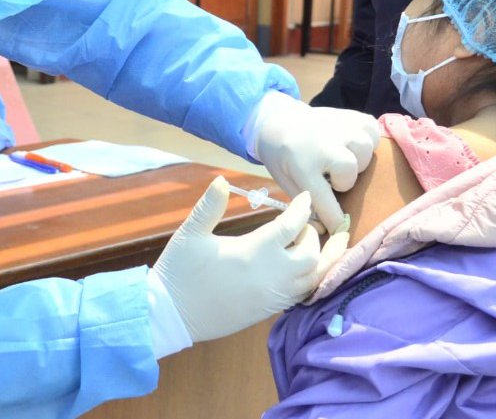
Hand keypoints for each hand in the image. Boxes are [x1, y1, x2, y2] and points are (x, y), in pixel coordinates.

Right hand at [150, 177, 346, 343]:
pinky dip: (311, 280)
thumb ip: (210, 206)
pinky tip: (306, 270)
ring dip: (320, 261)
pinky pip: (301, 296)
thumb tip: (221, 180)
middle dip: (313, 237)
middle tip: (303, 225)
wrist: (172, 315)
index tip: (304, 197)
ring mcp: (272, 296)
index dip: (301, 209)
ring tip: (323, 246)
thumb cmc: (180, 271)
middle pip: (311, 255)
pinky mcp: (268, 311)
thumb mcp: (191, 233)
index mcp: (253, 251)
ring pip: (313, 279)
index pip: (291, 226)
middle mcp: (270, 276)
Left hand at [252, 94, 379, 231]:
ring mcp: (339, 126)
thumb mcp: (285, 182)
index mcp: (302, 164)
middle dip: (343, 181)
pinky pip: (372, 130)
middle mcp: (323, 144)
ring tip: (342, 160)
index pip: (325, 200)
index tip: (340, 229)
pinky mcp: (350, 115)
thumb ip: (305, 205)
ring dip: (357, 161)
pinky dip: (367, 140)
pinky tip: (352, 145)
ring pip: (365, 150)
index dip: (334, 220)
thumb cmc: (282, 156)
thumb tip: (326, 230)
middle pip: (350, 172)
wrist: (277, 120)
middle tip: (330, 177)